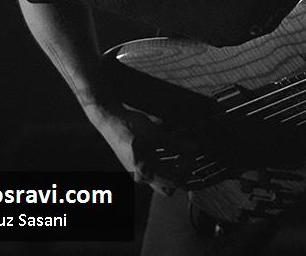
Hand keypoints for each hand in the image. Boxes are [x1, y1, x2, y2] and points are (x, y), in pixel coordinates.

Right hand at [85, 102, 199, 196]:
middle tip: (191, 160)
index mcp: (144, 171)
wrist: (109, 118)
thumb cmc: (128, 126)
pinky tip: (172, 149)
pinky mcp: (138, 163)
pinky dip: (166, 162)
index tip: (196, 163)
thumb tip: (195, 150)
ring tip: (185, 153)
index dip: (187, 174)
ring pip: (162, 178)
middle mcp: (141, 175)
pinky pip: (155, 169)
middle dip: (181, 176)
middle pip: (167, 187)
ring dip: (175, 168)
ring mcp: (138, 170)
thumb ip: (175, 143)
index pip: (173, 183)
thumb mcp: (155, 134)